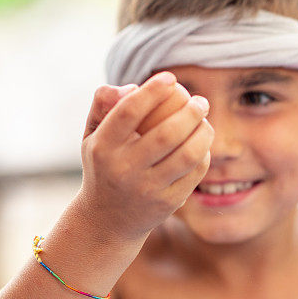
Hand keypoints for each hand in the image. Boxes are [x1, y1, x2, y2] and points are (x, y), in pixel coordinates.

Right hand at [78, 72, 213, 240]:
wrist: (107, 220)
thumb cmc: (103, 166)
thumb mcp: (92, 136)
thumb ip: (103, 104)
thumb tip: (132, 87)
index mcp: (103, 148)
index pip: (129, 112)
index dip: (153, 91)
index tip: (170, 78)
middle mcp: (124, 170)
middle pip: (166, 133)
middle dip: (190, 111)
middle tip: (200, 101)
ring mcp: (147, 189)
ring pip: (187, 154)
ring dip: (203, 132)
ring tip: (205, 121)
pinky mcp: (167, 204)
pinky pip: (194, 173)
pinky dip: (203, 155)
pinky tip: (203, 144)